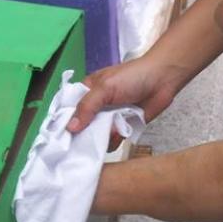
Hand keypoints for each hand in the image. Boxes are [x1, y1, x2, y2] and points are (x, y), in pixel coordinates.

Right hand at [66, 56, 185, 147]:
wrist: (163, 80)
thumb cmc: (133, 76)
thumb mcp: (105, 88)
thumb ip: (87, 106)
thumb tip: (70, 127)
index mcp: (87, 91)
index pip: (68, 108)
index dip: (63, 122)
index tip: (58, 137)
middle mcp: (96, 106)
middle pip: (81, 126)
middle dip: (81, 134)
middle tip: (79, 145)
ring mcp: (109, 117)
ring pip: (96, 135)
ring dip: (99, 138)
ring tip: (104, 136)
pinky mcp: (123, 127)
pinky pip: (112, 140)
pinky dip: (114, 140)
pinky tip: (118, 135)